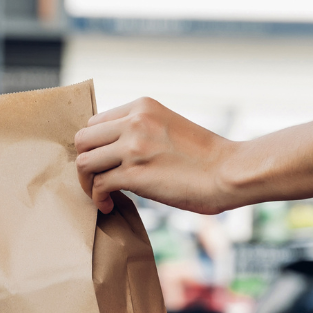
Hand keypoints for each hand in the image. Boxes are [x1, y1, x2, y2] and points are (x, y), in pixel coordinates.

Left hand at [75, 98, 235, 213]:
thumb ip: (143, 130)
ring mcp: (133, 147)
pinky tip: (108, 206)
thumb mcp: (170, 127)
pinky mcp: (134, 174)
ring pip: (84, 162)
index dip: (95, 145)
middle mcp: (134, 122)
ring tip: (101, 195)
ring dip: (87, 183)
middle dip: (85, 162)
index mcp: (142, 107)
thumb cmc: (206, 158)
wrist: (229, 172)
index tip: (103, 163)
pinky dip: (98, 199)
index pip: (96, 122)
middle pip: (83, 139)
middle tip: (96, 179)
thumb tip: (118, 151)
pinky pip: (98, 185)